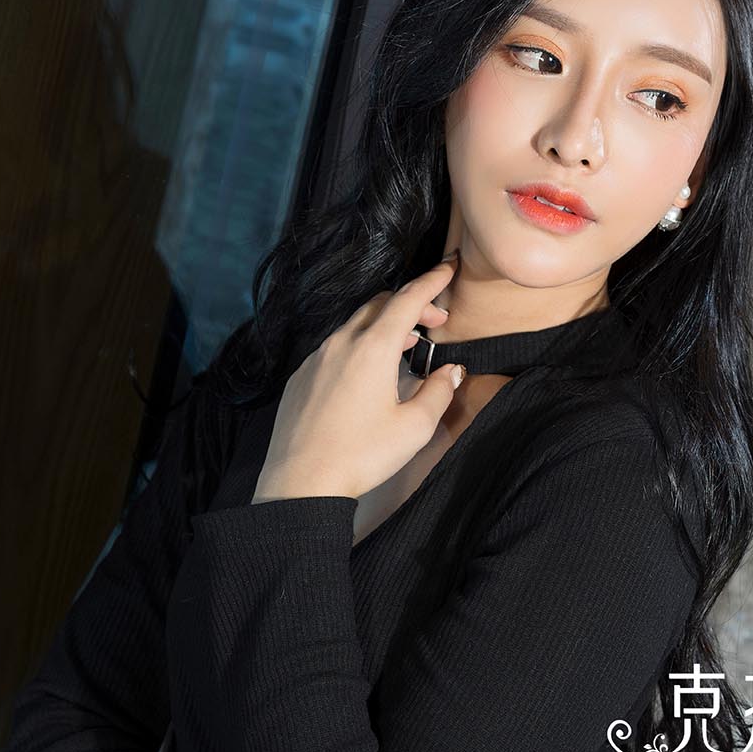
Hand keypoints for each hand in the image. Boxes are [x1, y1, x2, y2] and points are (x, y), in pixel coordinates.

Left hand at [253, 255, 464, 503]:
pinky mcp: (300, 378)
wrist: (301, 483)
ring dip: (383, 327)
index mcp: (373, 349)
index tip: (448, 268)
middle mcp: (341, 344)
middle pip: (379, 305)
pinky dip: (357, 347)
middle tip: (434, 321)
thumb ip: (439, 392)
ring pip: (354, 326)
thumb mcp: (414, 428)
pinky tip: (366, 374)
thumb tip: (451, 371)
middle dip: (409, 305)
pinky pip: (333, 349)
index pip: (407, 300)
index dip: (431, 282)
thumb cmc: (361, 455)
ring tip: (404, 347)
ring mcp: (316, 359)